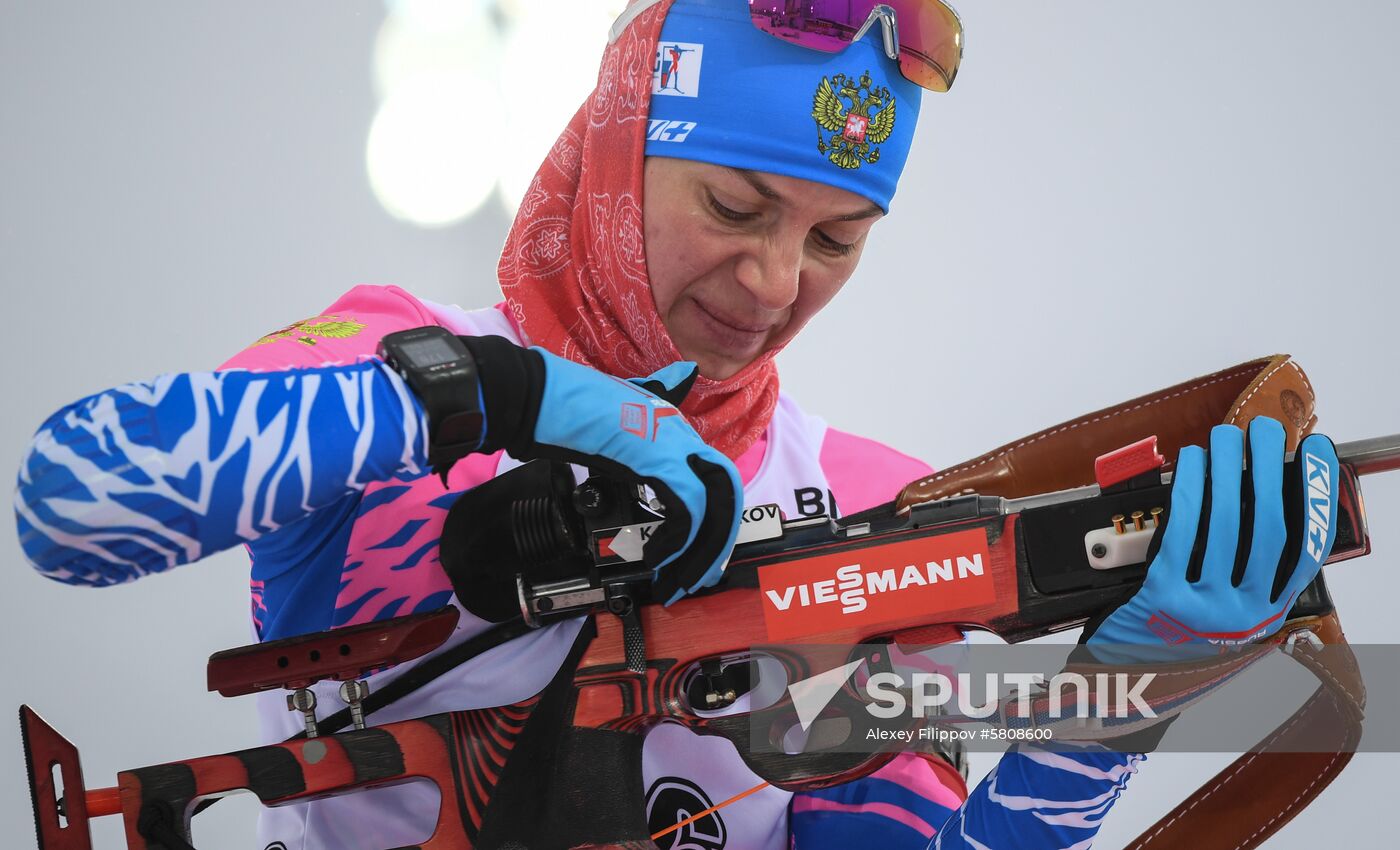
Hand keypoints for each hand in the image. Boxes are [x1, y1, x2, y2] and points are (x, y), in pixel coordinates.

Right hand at [462, 336, 741, 604]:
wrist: (541, 398)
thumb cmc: (567, 407)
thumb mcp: (618, 416)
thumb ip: (649, 413)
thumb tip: (678, 384)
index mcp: (675, 429)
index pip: (717, 480)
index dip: (715, 521)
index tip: (700, 556)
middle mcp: (683, 434)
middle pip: (727, 494)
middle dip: (717, 543)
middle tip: (698, 578)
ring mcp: (674, 443)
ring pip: (714, 506)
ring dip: (699, 552)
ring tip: (676, 580)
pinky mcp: (658, 458)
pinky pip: (686, 511)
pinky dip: (675, 542)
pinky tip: (654, 557)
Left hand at [1085, 417, 1338, 661]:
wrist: (1125, 686)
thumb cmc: (1174, 643)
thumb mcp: (1225, 618)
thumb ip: (1245, 575)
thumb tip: (1255, 503)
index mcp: (1267, 615)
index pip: (1305, 550)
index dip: (1316, 498)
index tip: (1313, 455)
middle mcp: (1244, 615)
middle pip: (1267, 528)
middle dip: (1268, 470)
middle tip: (1262, 430)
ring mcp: (1205, 608)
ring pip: (1225, 525)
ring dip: (1227, 470)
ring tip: (1225, 437)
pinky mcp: (1163, 599)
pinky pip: (1181, 533)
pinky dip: (1187, 491)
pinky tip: (1188, 465)